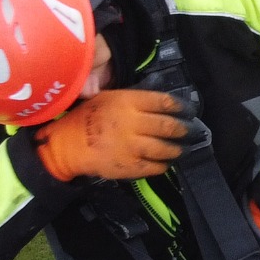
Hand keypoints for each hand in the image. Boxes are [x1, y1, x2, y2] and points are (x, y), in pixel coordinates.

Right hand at [36, 90, 186, 182]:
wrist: (67, 145)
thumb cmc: (89, 118)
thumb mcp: (108, 97)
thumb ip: (134, 97)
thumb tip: (161, 92)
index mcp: (127, 102)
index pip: (164, 102)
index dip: (182, 107)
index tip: (188, 111)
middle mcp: (132, 123)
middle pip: (170, 126)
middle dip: (186, 129)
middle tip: (192, 131)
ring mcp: (132, 146)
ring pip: (167, 148)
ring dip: (179, 149)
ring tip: (183, 148)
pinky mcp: (130, 166)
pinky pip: (156, 166)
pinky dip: (165, 164)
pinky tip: (166, 161)